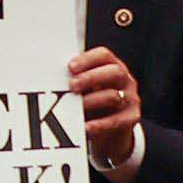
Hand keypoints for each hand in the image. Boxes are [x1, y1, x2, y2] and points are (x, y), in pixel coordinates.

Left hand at [69, 45, 142, 176]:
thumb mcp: (86, 85)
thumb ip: (74, 78)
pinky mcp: (131, 118)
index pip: (104, 55)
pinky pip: (117, 120)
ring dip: (93, 101)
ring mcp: (131, 98)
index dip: (87, 59)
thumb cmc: (92, 97)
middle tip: (72, 86)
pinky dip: (99, 124)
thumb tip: (51, 76)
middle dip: (91, 78)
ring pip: (115, 96)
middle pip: (115, 72)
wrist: (110, 126)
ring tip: (76, 106)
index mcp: (111, 66)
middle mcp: (125, 80)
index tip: (70, 67)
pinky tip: (85, 126)